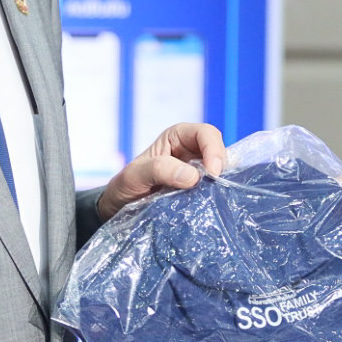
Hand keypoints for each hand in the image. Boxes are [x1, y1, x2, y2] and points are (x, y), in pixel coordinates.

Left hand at [97, 122, 226, 221]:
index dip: (213, 149)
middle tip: (216, 187)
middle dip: (221, 166)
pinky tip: (213, 203)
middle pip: (219, 150)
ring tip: (215, 197)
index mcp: (176, 137)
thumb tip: (193, 176)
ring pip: (222, 171)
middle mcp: (191, 151)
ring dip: (221, 183)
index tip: (213, 173)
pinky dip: (218, 195)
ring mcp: (197, 171)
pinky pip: (216, 189)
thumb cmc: (125, 186)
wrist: (119, 208)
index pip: (205, 133)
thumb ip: (159, 170)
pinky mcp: (200, 190)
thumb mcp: (134, 176)